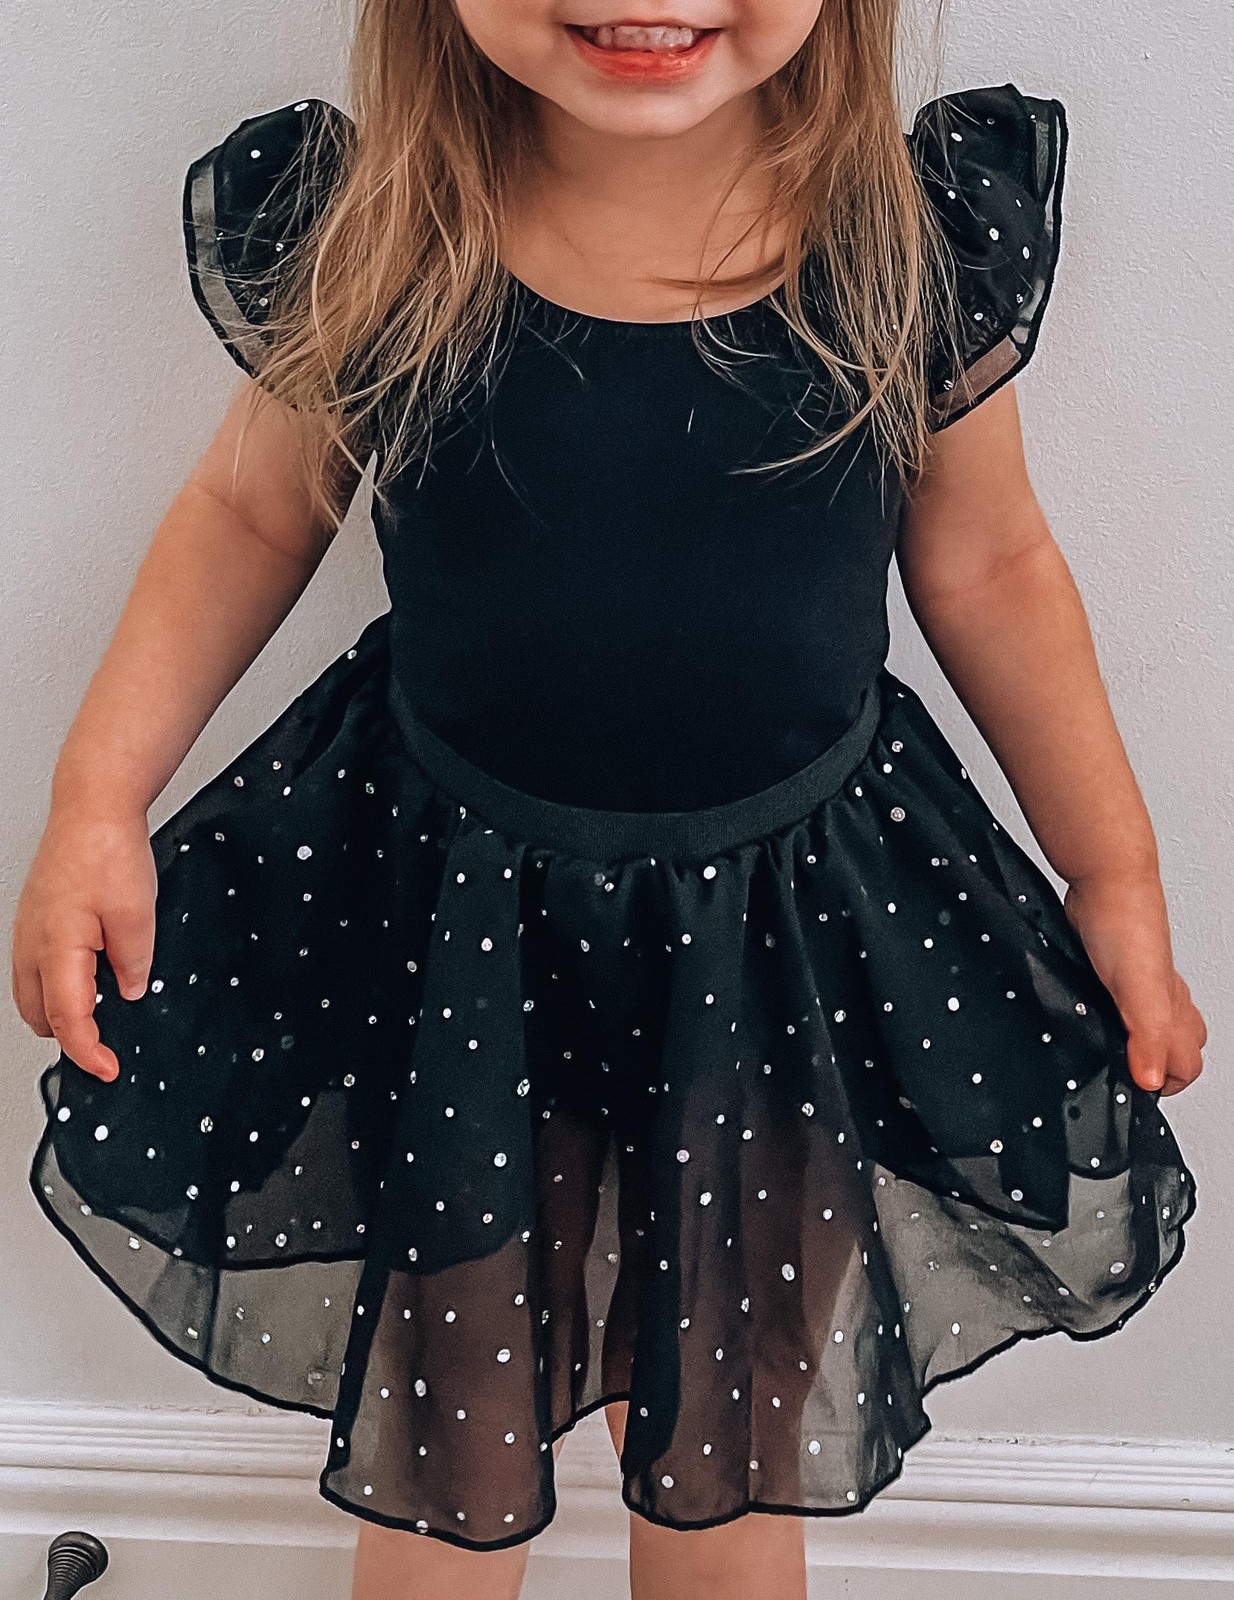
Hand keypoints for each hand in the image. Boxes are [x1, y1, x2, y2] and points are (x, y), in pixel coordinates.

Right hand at [11, 806, 156, 1082]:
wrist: (92, 807)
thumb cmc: (109, 850)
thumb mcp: (137, 914)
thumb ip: (133, 962)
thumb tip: (128, 993)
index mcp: (57, 947)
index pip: (67, 1019)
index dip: (88, 1052)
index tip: (109, 1069)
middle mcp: (31, 944)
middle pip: (39, 1015)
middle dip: (70, 1037)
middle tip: (107, 1046)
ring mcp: (27, 931)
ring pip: (32, 994)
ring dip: (60, 1012)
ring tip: (100, 1017)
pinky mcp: (33, 920)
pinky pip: (35, 969)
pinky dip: (56, 986)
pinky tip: (87, 979)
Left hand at [1062, 871, 1206, 1096]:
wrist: (1102, 879)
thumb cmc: (1126, 923)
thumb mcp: (1138, 990)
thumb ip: (1148, 1035)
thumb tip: (1151, 1080)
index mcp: (1173, 1009)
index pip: (1187, 1065)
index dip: (1163, 1084)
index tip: (1131, 1089)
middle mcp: (1162, 997)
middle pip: (1177, 1047)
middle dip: (1155, 1068)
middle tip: (1124, 1075)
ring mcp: (1138, 981)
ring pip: (1151, 1023)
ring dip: (1134, 1041)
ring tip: (1110, 1049)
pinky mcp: (1112, 967)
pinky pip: (1121, 1001)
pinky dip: (1111, 1014)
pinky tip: (1091, 1010)